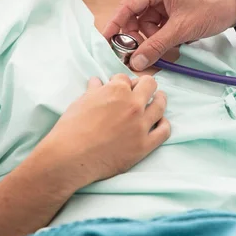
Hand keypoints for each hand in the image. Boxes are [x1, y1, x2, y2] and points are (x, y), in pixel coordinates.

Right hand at [38, 74, 169, 187]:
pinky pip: (164, 131)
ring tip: (159, 99)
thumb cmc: (71, 129)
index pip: (125, 78)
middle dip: (145, 85)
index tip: (121, 87)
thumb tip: (97, 82)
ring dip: (160, 100)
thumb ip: (94, 91)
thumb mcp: (81, 103)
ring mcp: (141, 124)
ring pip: (160, 105)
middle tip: (143, 90)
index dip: (122, 82)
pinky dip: (164, 124)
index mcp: (116, 90)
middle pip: (150, 85)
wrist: (70, 157)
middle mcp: (133, 104)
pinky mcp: (145, 144)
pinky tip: (160, 122)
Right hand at [102, 0, 235, 70]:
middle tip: (140, 55)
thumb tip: (135, 62)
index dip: (115, 24)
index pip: (128, 6)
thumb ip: (156, 46)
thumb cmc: (211, 9)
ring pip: (149, 25)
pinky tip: (175, 45)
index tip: (106, 40)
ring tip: (169, 49)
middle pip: (137, 17)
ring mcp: (167, 0)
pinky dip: (164, 38)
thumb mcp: (181, 30)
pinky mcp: (175, 10)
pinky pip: (161, 26)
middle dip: (139, 37)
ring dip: (154, 40)